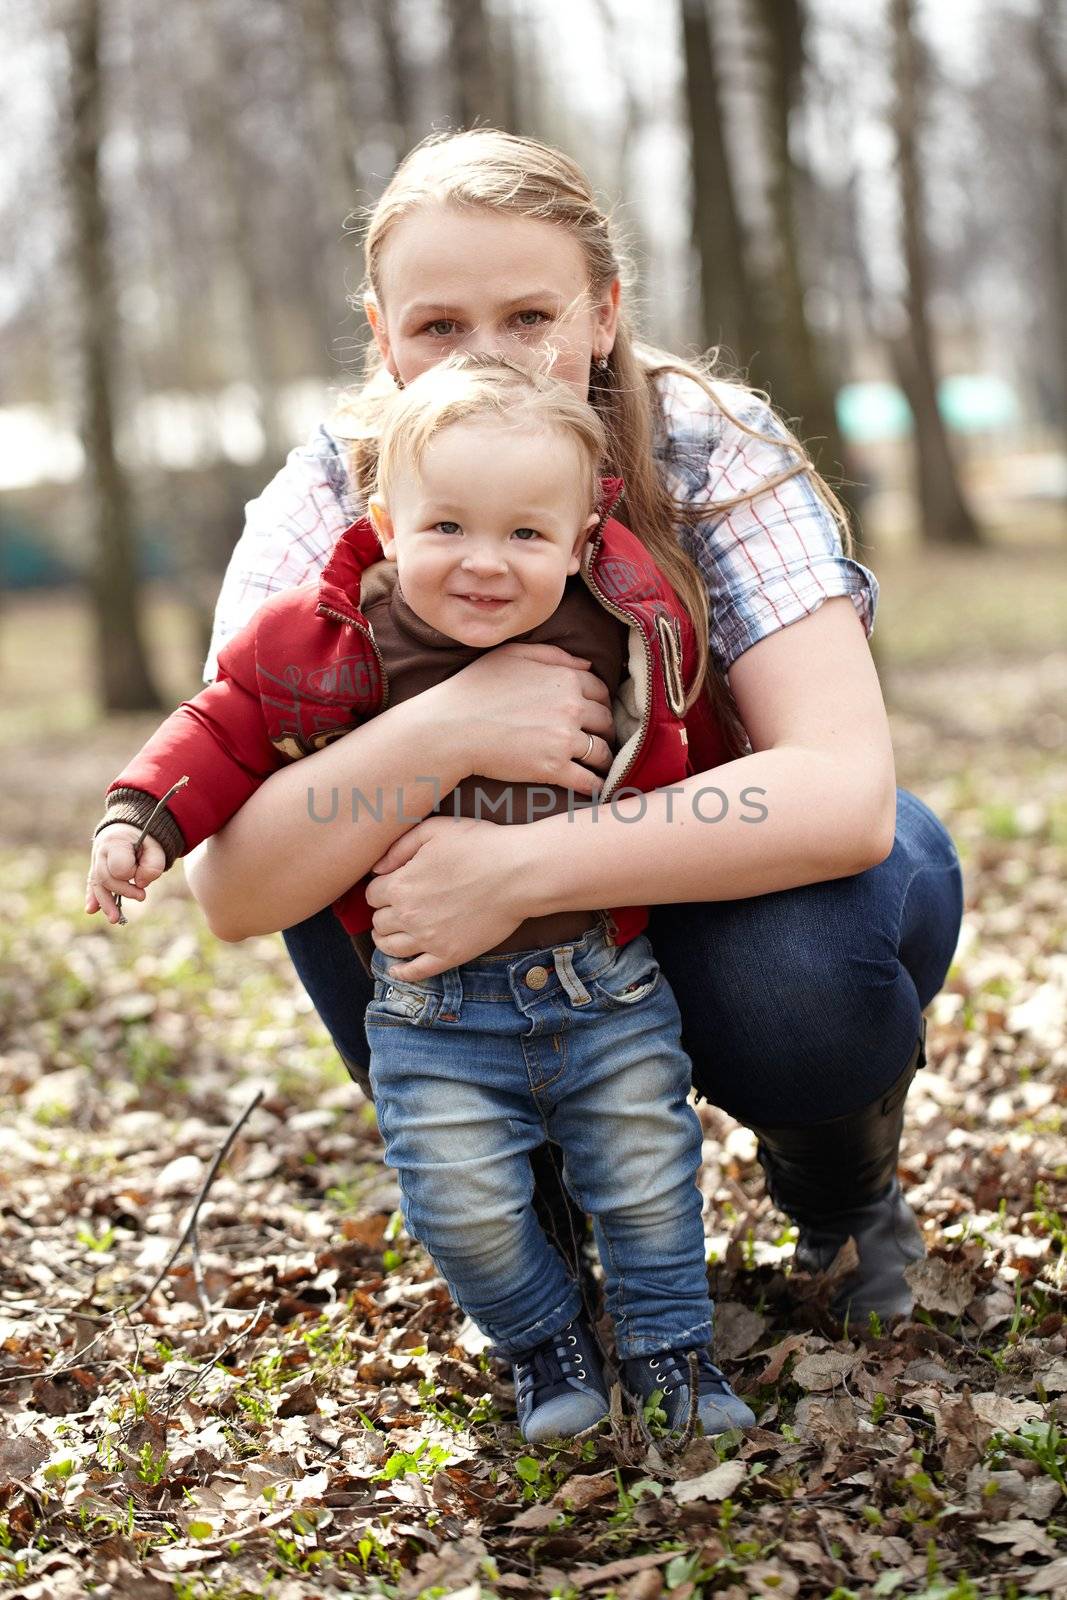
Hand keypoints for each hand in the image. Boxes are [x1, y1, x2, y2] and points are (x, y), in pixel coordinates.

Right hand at [86, 823, 166, 922]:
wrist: (131, 826)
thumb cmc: (146, 838)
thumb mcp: (156, 847)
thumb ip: (152, 866)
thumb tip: (140, 884)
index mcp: (116, 841)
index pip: (119, 866)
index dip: (132, 873)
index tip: (142, 870)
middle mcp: (101, 851)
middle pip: (106, 878)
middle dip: (123, 891)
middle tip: (142, 897)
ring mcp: (97, 860)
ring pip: (97, 884)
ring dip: (105, 902)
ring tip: (114, 919)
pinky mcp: (97, 868)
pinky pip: (93, 884)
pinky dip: (93, 897)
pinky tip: (91, 910)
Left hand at [365, 814, 529, 979]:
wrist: (518, 873)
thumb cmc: (480, 845)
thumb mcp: (435, 830)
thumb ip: (399, 847)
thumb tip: (376, 869)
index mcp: (401, 885)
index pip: (372, 895)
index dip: (380, 890)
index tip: (390, 888)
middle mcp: (408, 915)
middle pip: (378, 922)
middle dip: (383, 914)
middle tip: (394, 910)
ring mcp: (428, 939)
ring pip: (390, 948)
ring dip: (385, 941)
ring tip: (391, 935)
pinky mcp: (449, 955)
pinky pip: (416, 972)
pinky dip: (401, 973)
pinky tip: (397, 969)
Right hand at [434, 643, 614, 797]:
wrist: (449, 729)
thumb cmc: (474, 688)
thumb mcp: (512, 655)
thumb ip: (553, 655)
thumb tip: (588, 666)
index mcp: (564, 679)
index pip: (601, 692)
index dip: (600, 704)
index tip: (594, 715)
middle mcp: (571, 708)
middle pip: (606, 722)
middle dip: (605, 731)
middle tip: (598, 740)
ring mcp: (564, 739)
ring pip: (602, 752)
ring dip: (604, 759)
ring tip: (599, 766)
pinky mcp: (553, 768)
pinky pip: (589, 780)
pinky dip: (595, 785)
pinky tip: (593, 787)